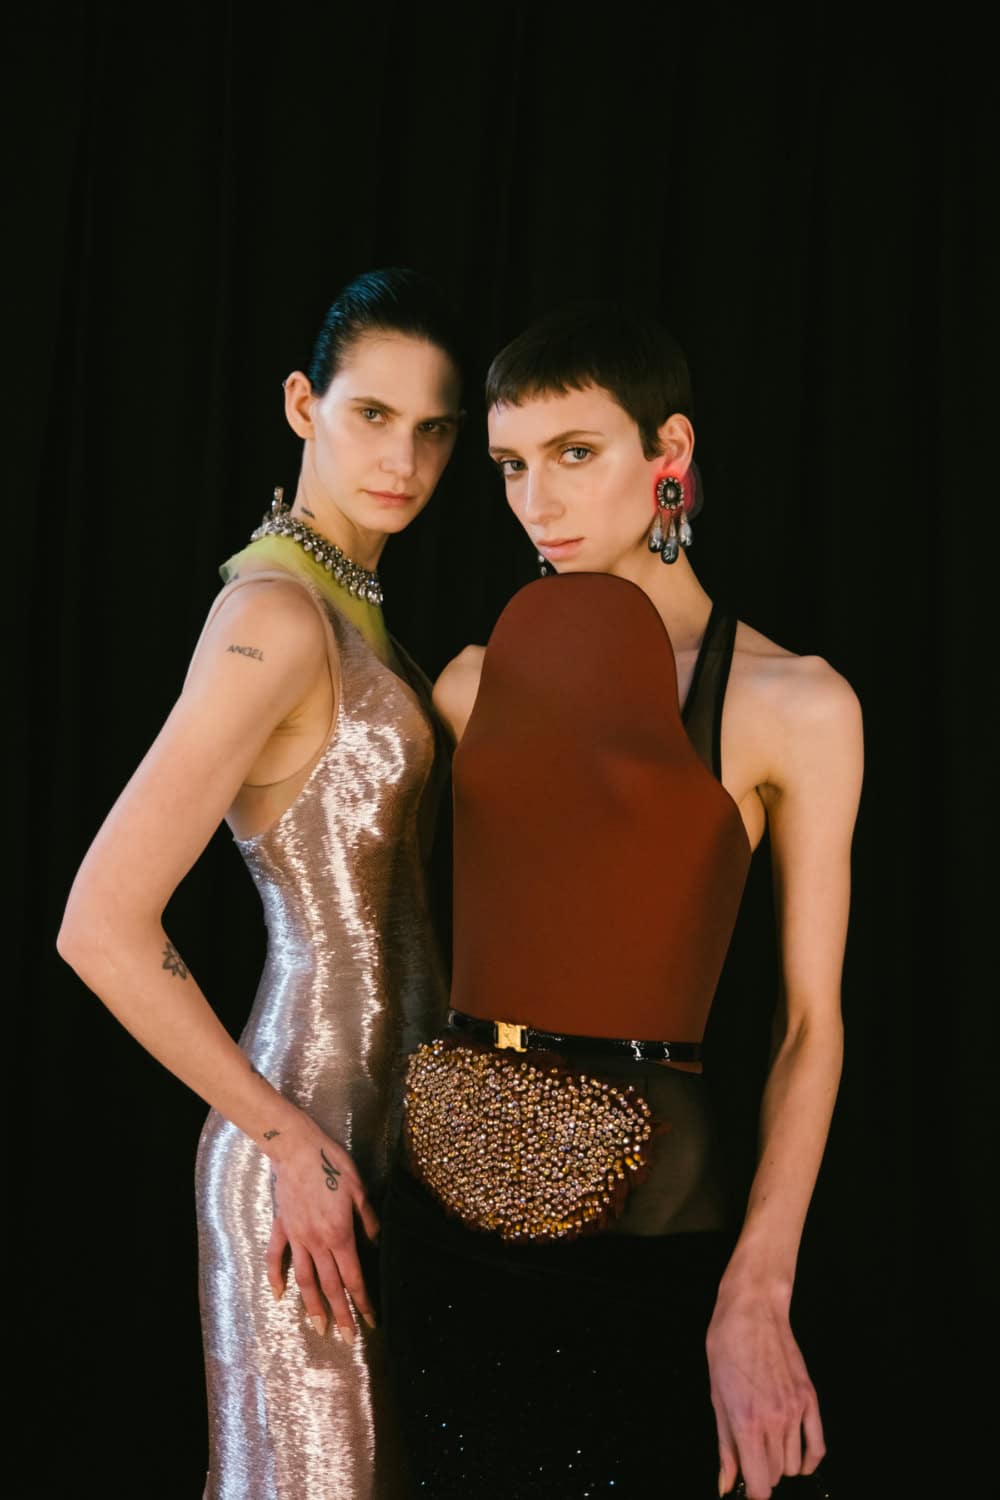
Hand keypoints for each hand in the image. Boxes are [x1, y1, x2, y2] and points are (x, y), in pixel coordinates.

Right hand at [264, 1120, 379, 1342]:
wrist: (297, 1148)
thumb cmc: (332, 1164)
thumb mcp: (360, 1190)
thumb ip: (367, 1221)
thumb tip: (375, 1244)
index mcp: (339, 1235)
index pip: (353, 1277)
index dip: (363, 1302)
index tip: (371, 1321)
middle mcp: (316, 1242)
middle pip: (330, 1286)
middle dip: (341, 1315)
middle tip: (348, 1339)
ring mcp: (296, 1237)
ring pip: (304, 1280)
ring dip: (311, 1306)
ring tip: (318, 1327)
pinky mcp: (281, 1227)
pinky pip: (276, 1257)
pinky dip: (275, 1278)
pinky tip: (278, 1295)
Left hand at [706, 1282, 824, 1498]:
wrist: (752, 1310)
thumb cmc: (725, 1348)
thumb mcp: (716, 1398)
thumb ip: (725, 1447)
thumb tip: (726, 1485)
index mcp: (746, 1423)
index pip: (760, 1485)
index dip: (752, 1492)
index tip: (745, 1485)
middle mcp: (775, 1421)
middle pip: (776, 1476)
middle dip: (762, 1472)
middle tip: (749, 1454)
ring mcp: (796, 1411)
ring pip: (795, 1465)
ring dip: (781, 1464)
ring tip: (767, 1444)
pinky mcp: (810, 1399)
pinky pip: (818, 1447)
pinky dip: (809, 1460)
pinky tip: (797, 1457)